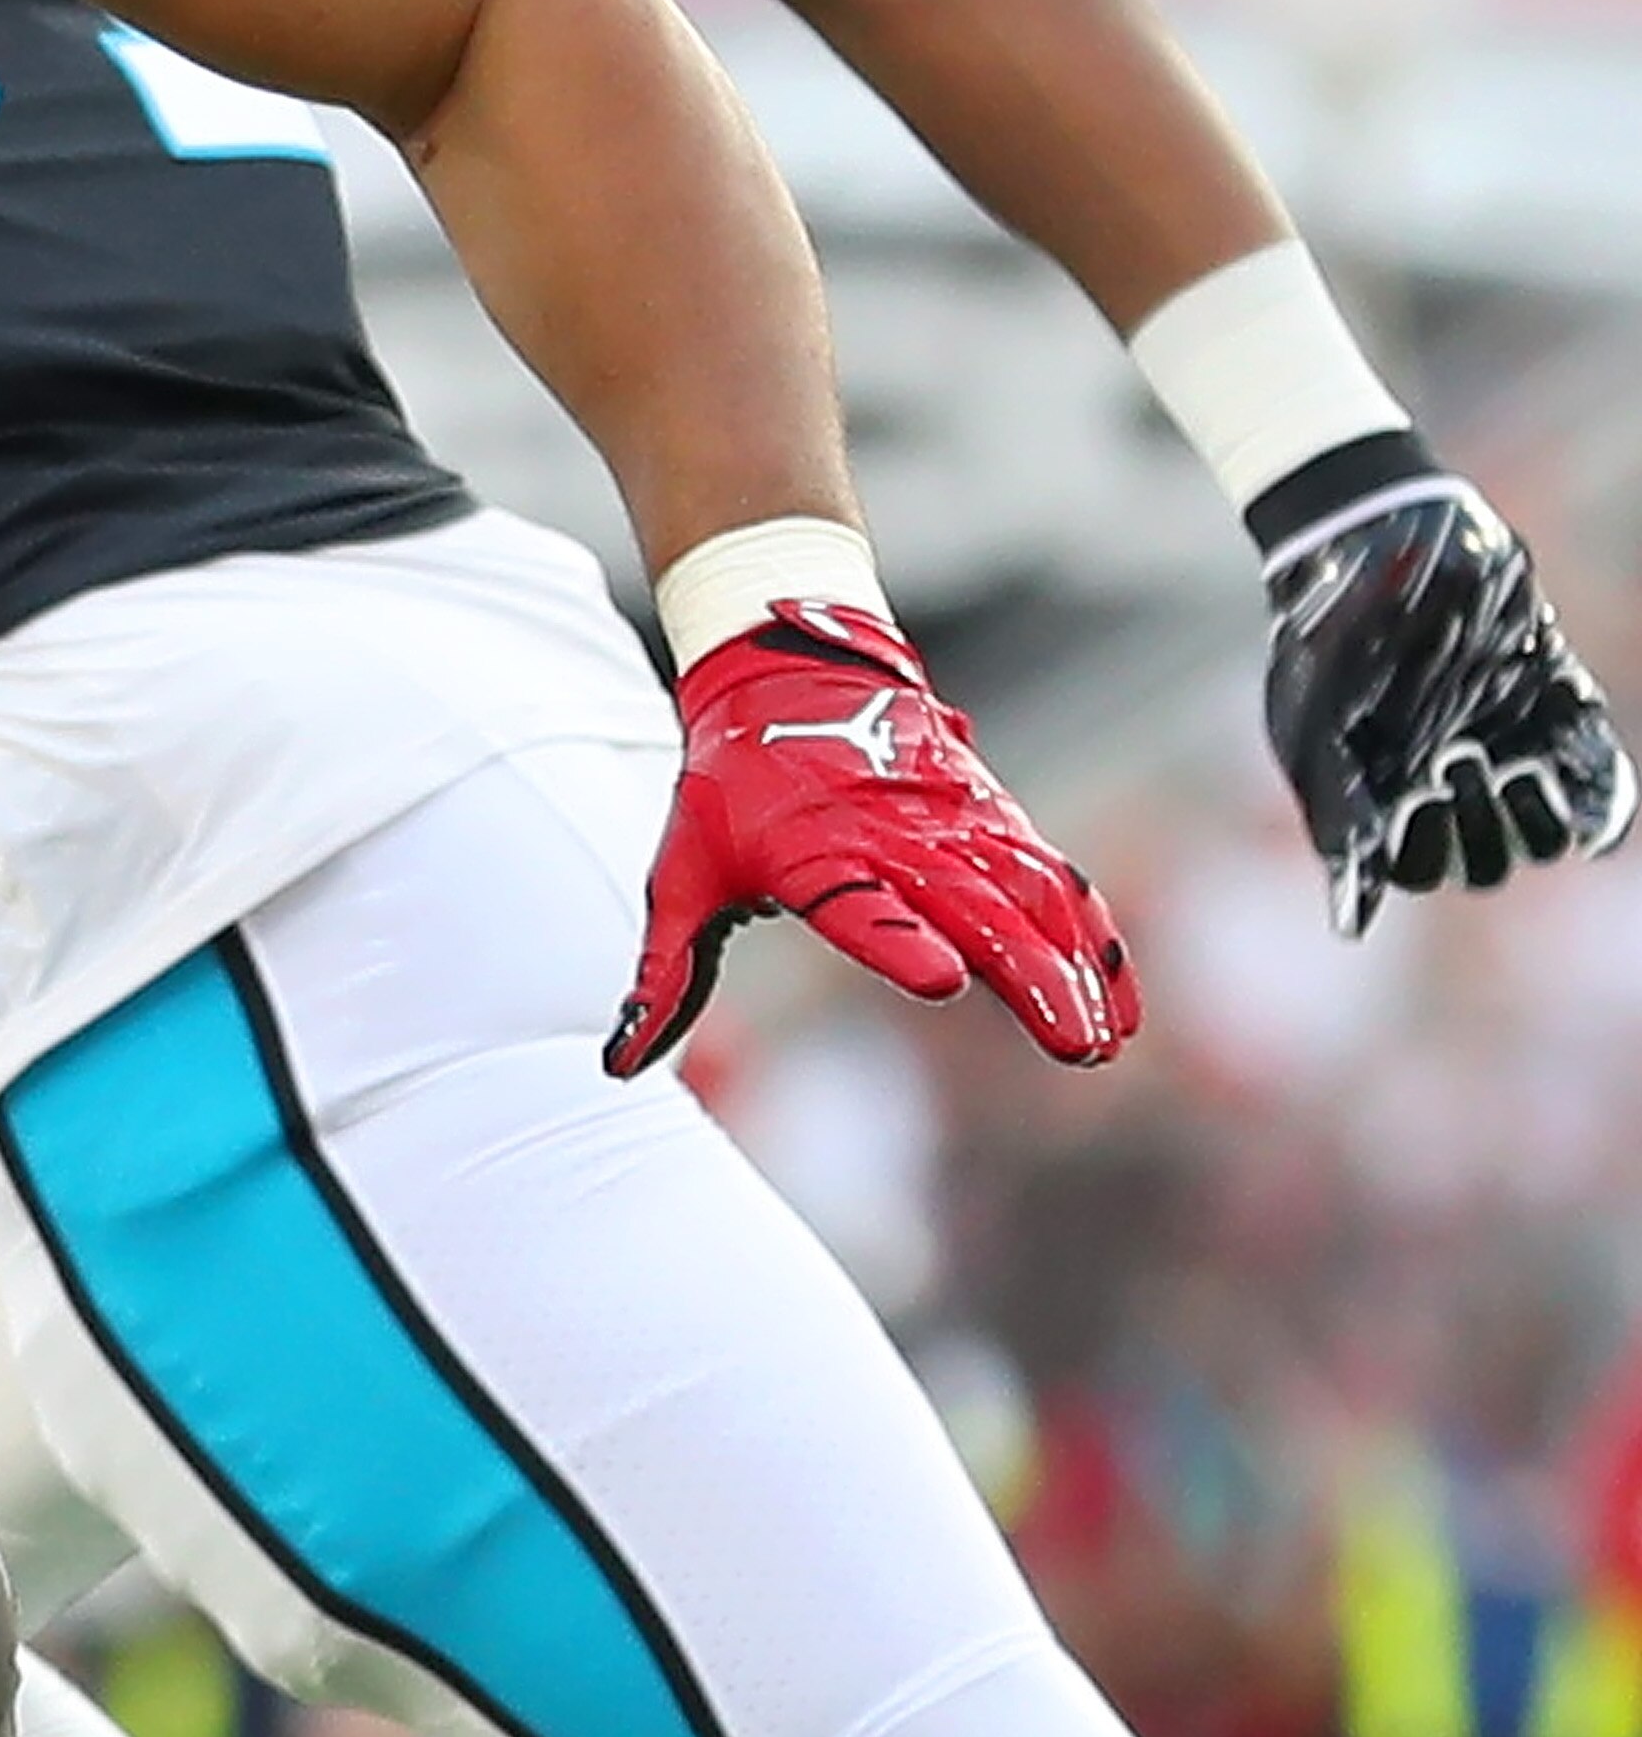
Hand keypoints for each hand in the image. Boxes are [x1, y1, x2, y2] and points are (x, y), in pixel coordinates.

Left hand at [609, 601, 1135, 1077]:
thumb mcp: (682, 873)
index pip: (856, 905)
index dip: (896, 941)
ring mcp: (954, 824)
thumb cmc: (727, 788)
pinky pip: (1052, 878)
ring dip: (1071, 965)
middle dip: (1026, 975)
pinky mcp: (991, 819)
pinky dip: (1091, 934)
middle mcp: (895, 836)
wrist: (783, 673)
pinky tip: (1119, 998)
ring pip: (1027, 896)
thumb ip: (663, 973)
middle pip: (971, 908)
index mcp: (813, 853)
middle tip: (1072, 1046)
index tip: (941, 980)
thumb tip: (616, 1064)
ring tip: (1103, 1037)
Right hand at [1266, 479, 1628, 936]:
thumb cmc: (1328, 628)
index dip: (1427, 856)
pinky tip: (1590, 800)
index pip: (1420, 870)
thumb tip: (1351, 926)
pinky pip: (1599, 782)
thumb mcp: (1312, 721)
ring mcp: (1506, 741)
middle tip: (1462, 769)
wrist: (1379, 531)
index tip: (1418, 803)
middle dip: (1485, 839)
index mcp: (1385, 788)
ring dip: (1542, 824)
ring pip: (1546, 835)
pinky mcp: (1556, 704)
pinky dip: (1604, 806)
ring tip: (1515, 767)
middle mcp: (1449, 775)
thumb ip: (1335, 814)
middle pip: (1487, 862)